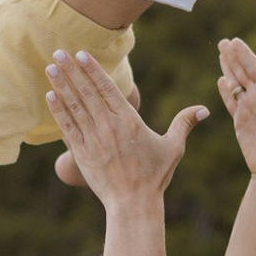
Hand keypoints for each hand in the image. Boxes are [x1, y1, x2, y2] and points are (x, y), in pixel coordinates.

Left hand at [43, 47, 206, 207]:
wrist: (133, 203)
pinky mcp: (82, 153)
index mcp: (129, 121)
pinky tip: (50, 95)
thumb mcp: (173, 147)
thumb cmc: (154, 176)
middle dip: (72, 70)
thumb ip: (184, 124)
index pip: (107, 89)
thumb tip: (205, 109)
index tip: (81, 54)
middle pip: (87, 92)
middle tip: (58, 51)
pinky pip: (67, 126)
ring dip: (61, 85)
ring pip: (74, 106)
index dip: (93, 70)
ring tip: (50, 67)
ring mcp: (93, 139)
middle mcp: (109, 127)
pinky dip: (58, 110)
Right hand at [215, 37, 255, 175]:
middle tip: (223, 42)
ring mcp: (249, 109)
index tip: (234, 41)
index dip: (244, 54)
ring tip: (221, 55)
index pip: (253, 68)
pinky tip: (221, 80)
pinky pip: (232, 101)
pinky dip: (226, 91)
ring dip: (229, 69)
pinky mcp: (241, 121)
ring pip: (236, 84)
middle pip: (243, 72)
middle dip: (233, 57)